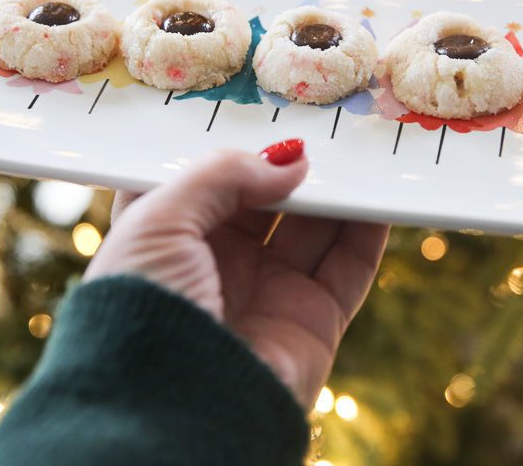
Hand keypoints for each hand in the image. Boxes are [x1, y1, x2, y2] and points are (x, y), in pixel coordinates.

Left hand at [83, 140, 389, 408]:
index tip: (260, 112)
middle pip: (262, 201)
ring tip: (357, 149)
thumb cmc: (143, 309)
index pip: (199, 183)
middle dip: (288, 165)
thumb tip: (287, 163)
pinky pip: (348, 267)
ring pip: (311, 228)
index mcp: (163, 241)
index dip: (228, 150)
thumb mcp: (158, 219)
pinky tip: (379, 194)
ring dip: (335, 191)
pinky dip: (369, 231)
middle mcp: (213, 266)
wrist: (173, 411)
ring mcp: (265, 293)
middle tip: (321, 124)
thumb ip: (222, 176)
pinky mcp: (311, 322)